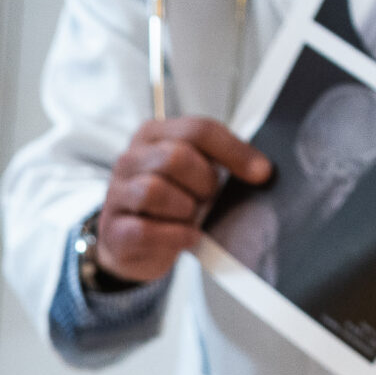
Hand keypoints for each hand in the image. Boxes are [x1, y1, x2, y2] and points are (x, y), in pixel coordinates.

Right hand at [96, 117, 273, 284]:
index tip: (261, 173)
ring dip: (184, 209)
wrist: (131, 244)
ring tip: (191, 217)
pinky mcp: (114, 230)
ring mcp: (117, 194)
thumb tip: (261, 170)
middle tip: (210, 198)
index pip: (197, 130)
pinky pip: (145, 230)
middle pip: (175, 157)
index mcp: (154, 135)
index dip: (234, 151)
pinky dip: (175, 236)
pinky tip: (188, 237)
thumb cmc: (169, 205)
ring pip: (153, 191)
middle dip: (204, 182)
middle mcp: (130, 159)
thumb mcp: (192, 174)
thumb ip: (218, 162)